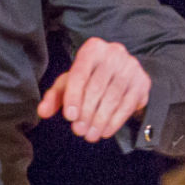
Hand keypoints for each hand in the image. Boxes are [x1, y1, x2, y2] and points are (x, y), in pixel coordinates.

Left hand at [37, 38, 151, 141]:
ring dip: (99, 120)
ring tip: (90, 135)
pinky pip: (128, 105)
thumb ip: (54, 96)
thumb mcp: (69, 84)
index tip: (69, 117)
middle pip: (96, 87)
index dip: (73, 97)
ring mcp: (131, 66)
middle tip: (78, 130)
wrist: (120, 74)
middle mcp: (114, 53)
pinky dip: (115, 121)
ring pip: (113, 98)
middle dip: (86, 113)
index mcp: (92, 49)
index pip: (80, 74)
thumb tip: (42, 111)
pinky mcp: (143, 82)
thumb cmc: (89, 78)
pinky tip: (104, 132)